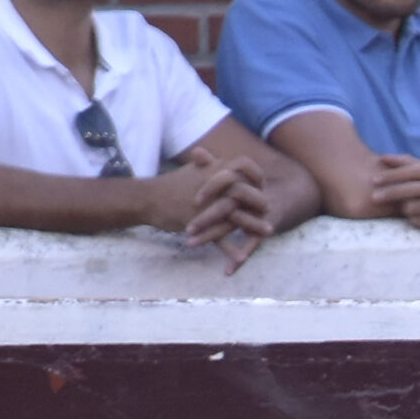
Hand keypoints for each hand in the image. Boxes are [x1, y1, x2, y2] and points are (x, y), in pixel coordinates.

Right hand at [145, 148, 274, 272]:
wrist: (148, 199)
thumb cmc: (171, 185)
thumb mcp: (191, 171)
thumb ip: (207, 164)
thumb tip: (220, 160)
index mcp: (213, 170)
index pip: (244, 166)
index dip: (256, 175)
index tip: (262, 185)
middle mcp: (212, 185)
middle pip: (245, 191)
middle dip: (260, 201)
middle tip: (271, 209)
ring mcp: (206, 204)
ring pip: (235, 214)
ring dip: (253, 224)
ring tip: (269, 232)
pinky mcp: (199, 222)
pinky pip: (218, 237)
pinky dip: (230, 249)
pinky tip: (242, 258)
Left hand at [369, 154, 419, 231]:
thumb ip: (409, 163)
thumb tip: (383, 158)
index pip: (410, 172)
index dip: (390, 176)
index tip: (374, 180)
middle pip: (409, 191)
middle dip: (389, 194)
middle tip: (374, 197)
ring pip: (413, 208)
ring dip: (405, 208)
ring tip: (407, 206)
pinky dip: (415, 219)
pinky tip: (417, 215)